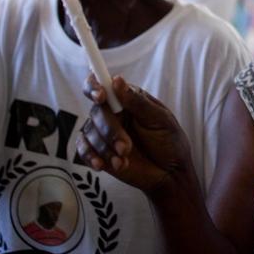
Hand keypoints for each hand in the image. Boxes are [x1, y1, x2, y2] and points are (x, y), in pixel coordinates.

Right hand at [76, 75, 198, 197]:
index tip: (101, 97)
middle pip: (96, 112)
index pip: (102, 84)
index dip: (95, 87)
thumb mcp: (160, 119)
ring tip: (124, 160)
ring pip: (89, 132)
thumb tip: (117, 80)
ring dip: (105, 148)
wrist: (170, 173)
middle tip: (126, 148)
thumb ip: (137, 102)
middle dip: (110, 131)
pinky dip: (90, 156)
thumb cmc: (170, 141)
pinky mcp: (98, 151)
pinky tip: (102, 165)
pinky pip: (82, 149)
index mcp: (127, 99)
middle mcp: (112, 113)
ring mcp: (103, 132)